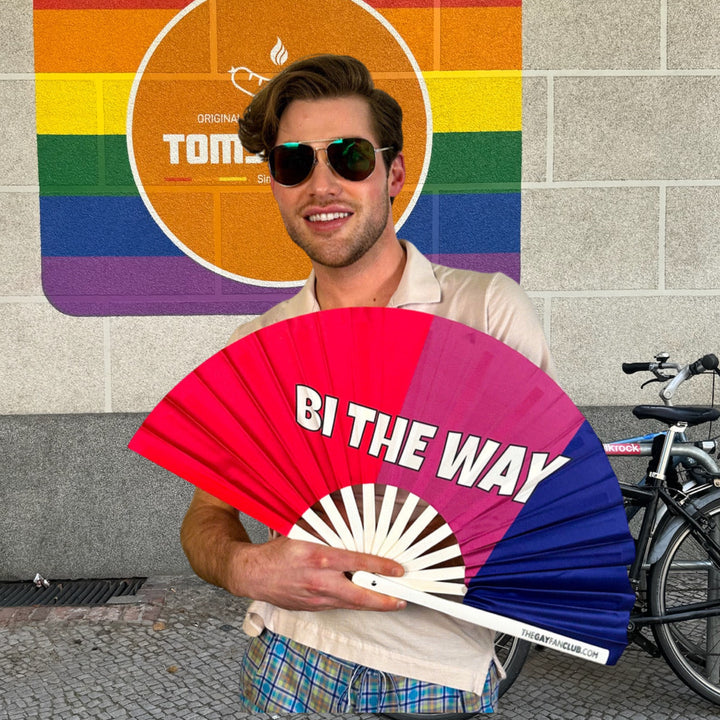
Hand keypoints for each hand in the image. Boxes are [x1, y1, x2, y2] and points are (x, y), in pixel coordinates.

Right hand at [227, 536, 406, 611]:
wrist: (252, 575)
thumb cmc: (277, 551)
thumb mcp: (302, 532)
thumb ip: (327, 530)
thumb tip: (350, 520)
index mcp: (318, 557)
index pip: (357, 562)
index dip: (380, 567)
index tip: (397, 570)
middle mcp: (319, 581)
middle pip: (358, 595)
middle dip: (383, 600)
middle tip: (402, 600)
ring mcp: (315, 598)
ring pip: (351, 605)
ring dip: (372, 604)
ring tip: (391, 602)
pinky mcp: (311, 608)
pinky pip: (337, 606)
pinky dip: (353, 604)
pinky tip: (363, 600)